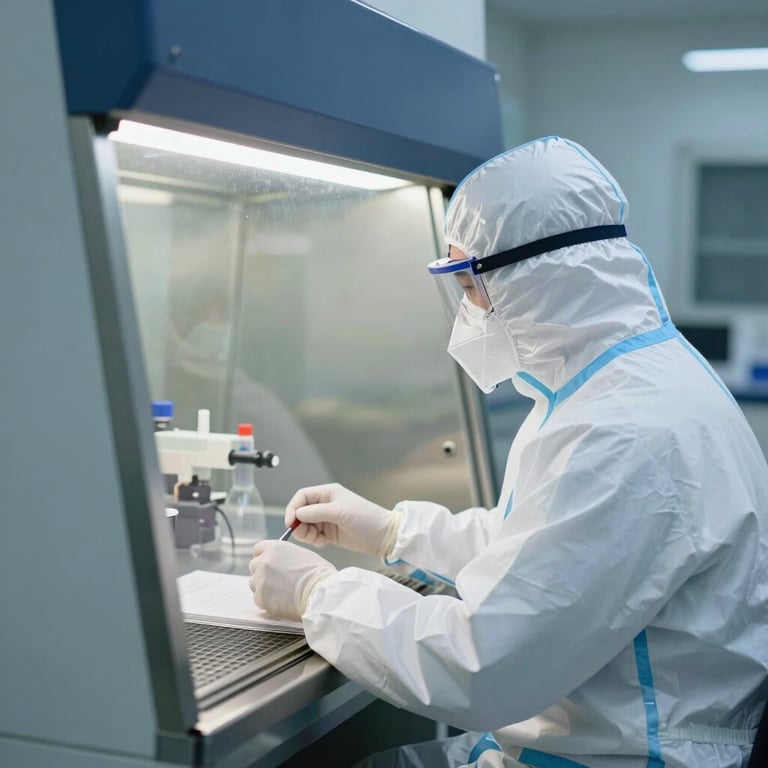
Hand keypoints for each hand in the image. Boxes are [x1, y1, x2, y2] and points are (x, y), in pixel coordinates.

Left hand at [249, 540, 336, 621]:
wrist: (319, 593)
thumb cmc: (318, 574)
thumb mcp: (303, 555)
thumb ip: (287, 556)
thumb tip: (284, 562)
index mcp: (275, 548)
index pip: (258, 549)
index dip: (263, 556)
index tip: (269, 563)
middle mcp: (264, 561)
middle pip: (254, 566)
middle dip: (263, 573)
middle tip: (277, 581)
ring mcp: (260, 580)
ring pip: (254, 583)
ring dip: (264, 588)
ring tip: (282, 593)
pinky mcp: (260, 597)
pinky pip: (259, 599)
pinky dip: (267, 602)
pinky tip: (282, 602)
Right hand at [285, 483, 400, 556]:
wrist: (383, 536)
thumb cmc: (365, 518)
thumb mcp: (340, 512)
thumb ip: (316, 512)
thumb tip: (297, 514)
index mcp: (328, 493)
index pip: (302, 497)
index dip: (293, 508)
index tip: (290, 523)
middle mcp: (325, 504)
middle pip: (301, 512)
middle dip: (299, 524)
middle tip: (305, 535)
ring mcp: (327, 519)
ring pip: (305, 525)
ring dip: (306, 533)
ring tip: (317, 539)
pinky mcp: (330, 533)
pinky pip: (313, 535)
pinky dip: (313, 540)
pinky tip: (323, 542)